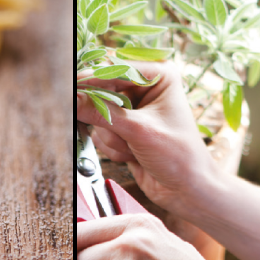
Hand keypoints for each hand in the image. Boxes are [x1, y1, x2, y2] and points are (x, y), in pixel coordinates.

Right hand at [77, 62, 213, 217]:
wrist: (187, 191)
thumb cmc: (179, 157)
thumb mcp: (139, 131)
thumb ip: (102, 113)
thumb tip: (72, 99)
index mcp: (159, 75)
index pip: (115, 68)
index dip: (92, 78)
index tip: (72, 88)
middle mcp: (145, 87)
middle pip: (102, 88)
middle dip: (105, 115)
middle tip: (106, 127)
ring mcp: (133, 108)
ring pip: (99, 113)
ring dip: (112, 135)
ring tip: (133, 148)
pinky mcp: (124, 127)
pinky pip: (101, 130)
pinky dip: (112, 145)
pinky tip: (132, 154)